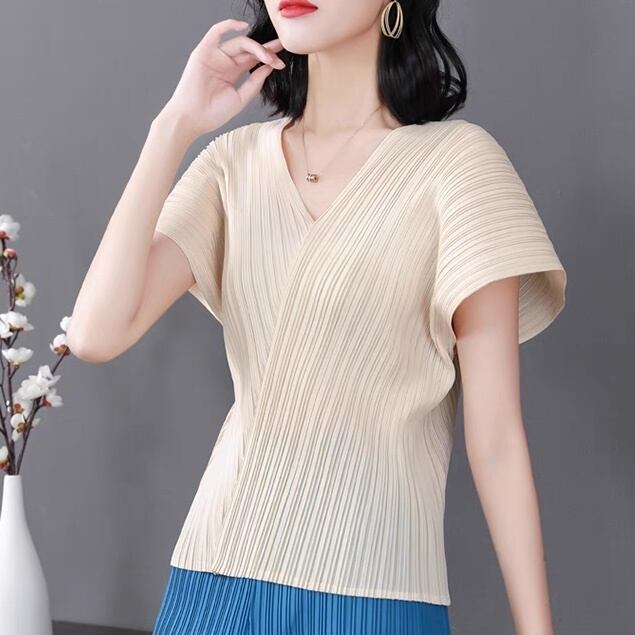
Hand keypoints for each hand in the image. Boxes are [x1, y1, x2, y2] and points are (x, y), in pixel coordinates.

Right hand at [160, 18, 285, 140]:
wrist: (194, 119)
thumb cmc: (213, 113)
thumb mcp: (241, 98)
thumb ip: (255, 82)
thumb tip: (269, 67)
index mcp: (233, 73)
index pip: (253, 59)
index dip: (268, 58)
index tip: (282, 62)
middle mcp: (225, 62)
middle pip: (249, 50)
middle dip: (266, 52)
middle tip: (278, 59)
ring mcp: (215, 56)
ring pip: (238, 43)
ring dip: (255, 47)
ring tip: (267, 56)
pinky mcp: (204, 52)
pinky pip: (215, 32)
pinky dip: (228, 25)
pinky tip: (243, 26)